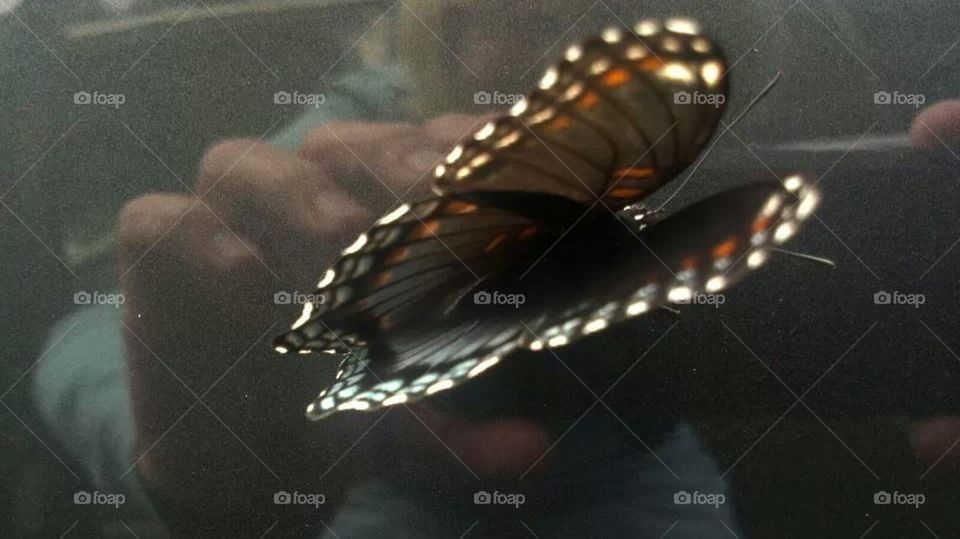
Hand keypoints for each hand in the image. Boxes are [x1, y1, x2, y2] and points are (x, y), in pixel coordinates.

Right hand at [117, 115, 486, 524]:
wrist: (242, 459)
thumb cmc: (343, 416)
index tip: (495, 175)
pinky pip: (160, 219)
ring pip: (245, 162)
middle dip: (386, 164)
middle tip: (427, 205)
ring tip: (341, 243)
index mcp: (375, 210)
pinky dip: (200, 237)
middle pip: (340, 144)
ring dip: (298, 195)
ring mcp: (226, 216)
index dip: (457, 149)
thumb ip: (466, 437)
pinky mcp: (159, 246)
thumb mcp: (410, 427)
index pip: (417, 148)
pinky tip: (246, 280)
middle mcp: (305, 195)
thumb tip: (534, 454)